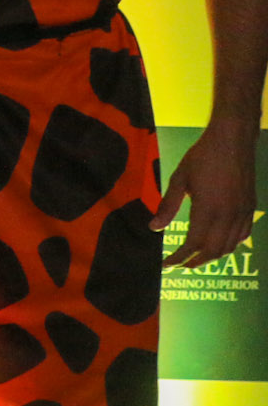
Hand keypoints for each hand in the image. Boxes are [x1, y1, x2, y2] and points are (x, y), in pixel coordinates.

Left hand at [153, 120, 257, 267]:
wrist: (232, 141)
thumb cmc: (202, 157)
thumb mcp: (179, 179)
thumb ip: (168, 206)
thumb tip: (154, 228)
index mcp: (208, 210)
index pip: (193, 244)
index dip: (179, 257)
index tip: (167, 264)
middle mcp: (228, 217)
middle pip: (213, 251)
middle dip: (196, 262)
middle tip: (181, 265)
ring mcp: (243, 214)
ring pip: (230, 246)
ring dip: (213, 256)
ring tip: (197, 258)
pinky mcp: (250, 208)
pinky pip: (243, 235)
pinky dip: (230, 245)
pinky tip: (220, 244)